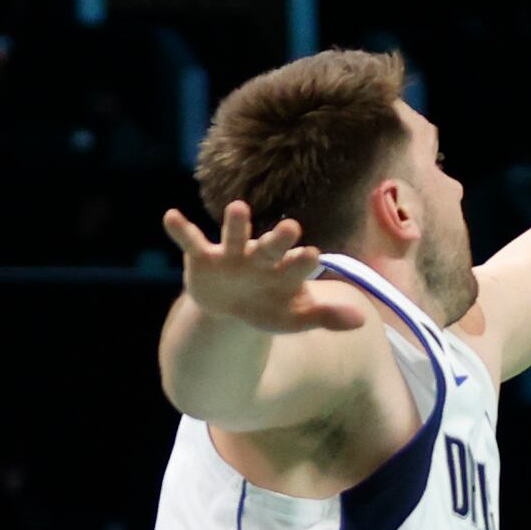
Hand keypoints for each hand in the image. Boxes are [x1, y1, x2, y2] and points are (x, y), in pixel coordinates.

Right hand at [163, 202, 365, 332]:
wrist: (234, 307)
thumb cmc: (271, 308)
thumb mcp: (294, 319)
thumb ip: (324, 317)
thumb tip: (360, 321)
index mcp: (285, 270)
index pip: (297, 264)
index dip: (303, 261)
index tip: (312, 255)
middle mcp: (261, 256)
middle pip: (272, 245)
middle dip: (279, 239)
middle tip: (292, 228)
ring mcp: (232, 254)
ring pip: (235, 235)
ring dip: (237, 223)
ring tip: (238, 208)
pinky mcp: (203, 257)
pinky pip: (191, 241)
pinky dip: (181, 229)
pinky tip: (170, 216)